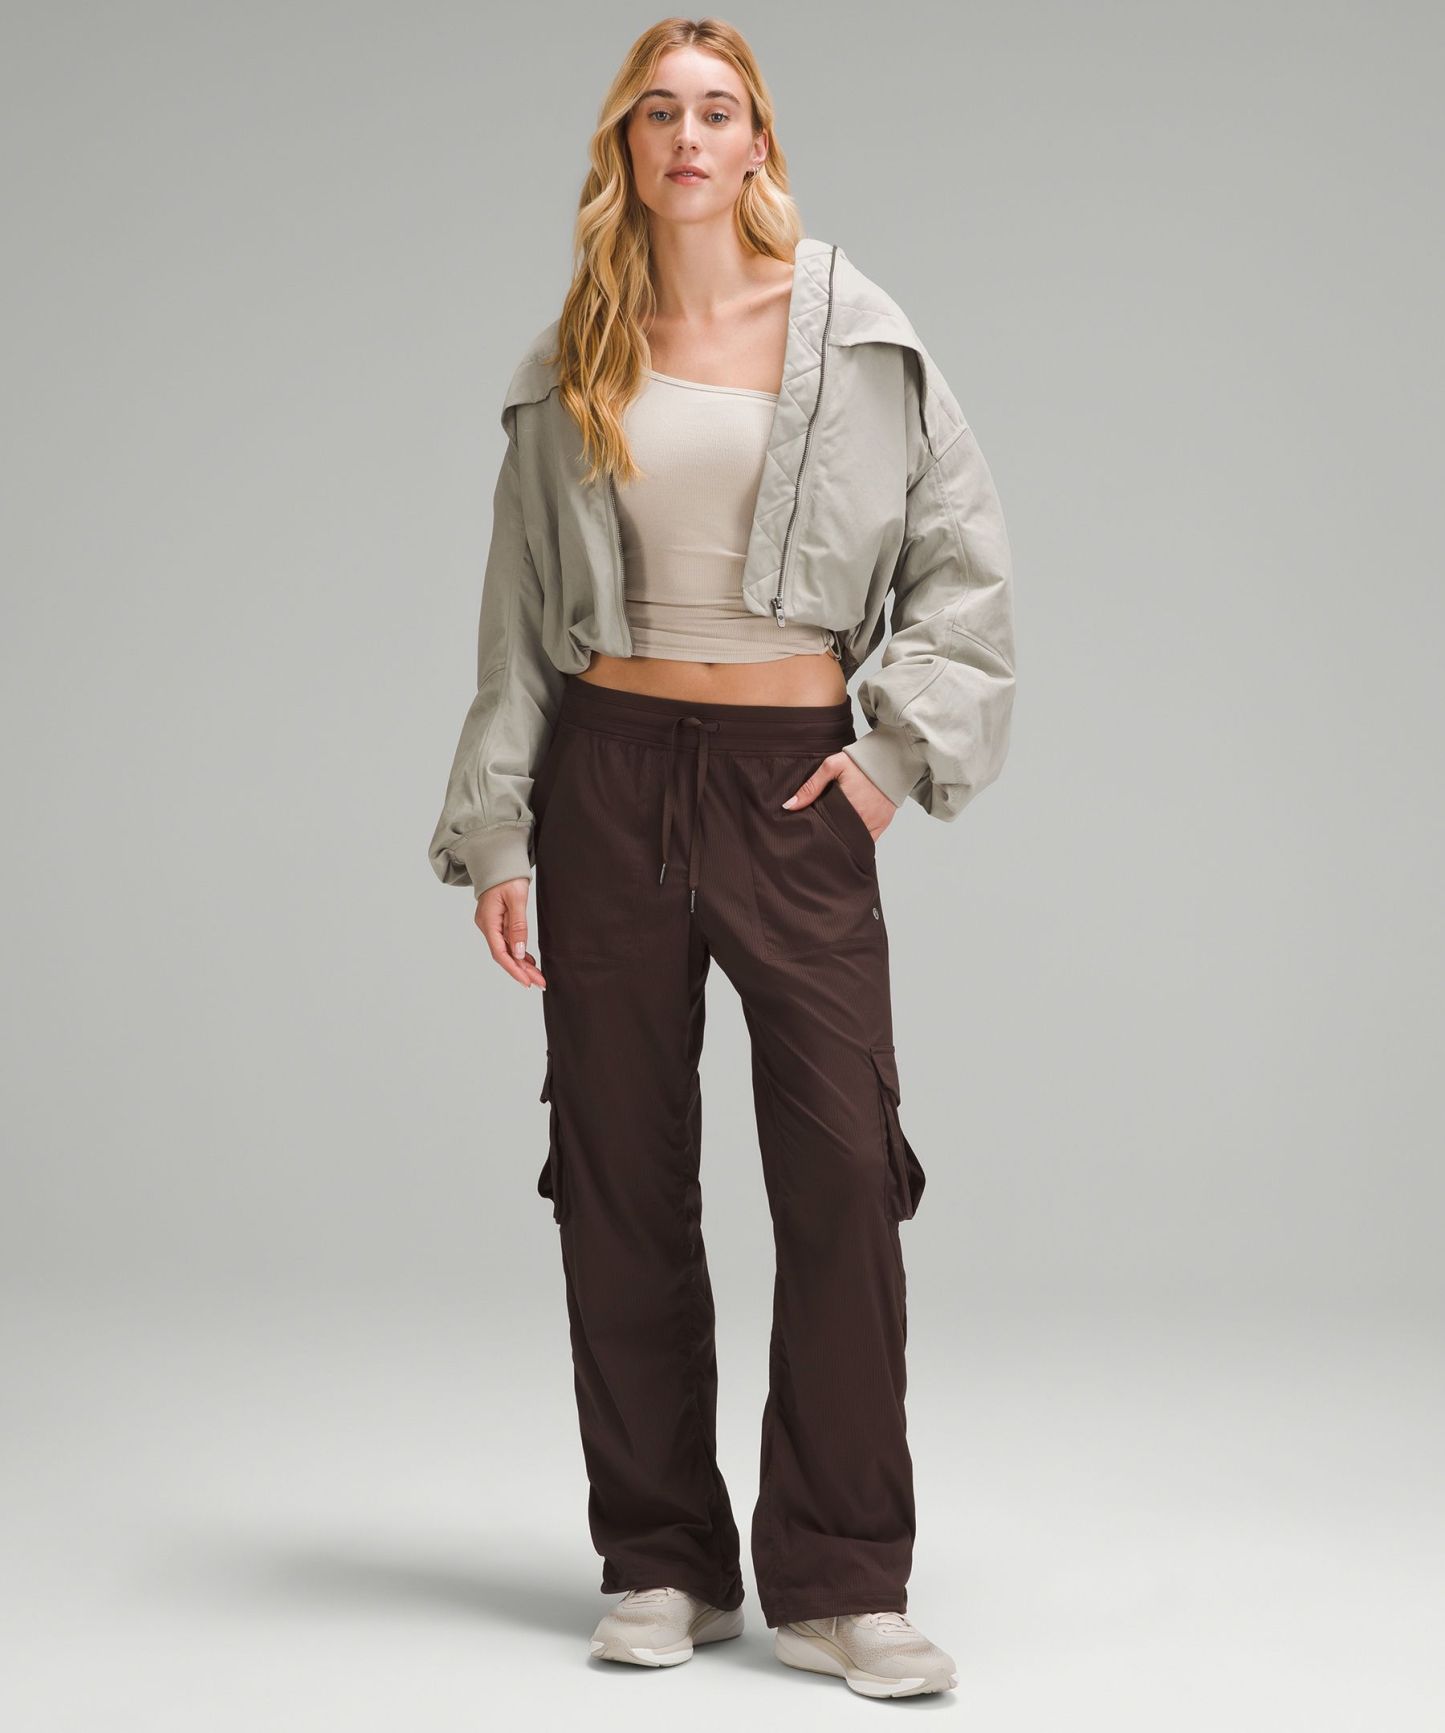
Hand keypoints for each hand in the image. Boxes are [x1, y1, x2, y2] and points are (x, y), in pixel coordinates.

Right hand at [475, 878, 546, 988]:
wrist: (499, 860)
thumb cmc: (507, 876)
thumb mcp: (516, 899)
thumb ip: (518, 926)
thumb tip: (519, 952)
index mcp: (488, 921)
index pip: (500, 953)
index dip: (514, 969)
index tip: (527, 982)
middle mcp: (487, 925)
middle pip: (504, 955)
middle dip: (521, 971)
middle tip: (540, 983)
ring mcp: (491, 924)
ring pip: (506, 950)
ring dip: (521, 963)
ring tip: (538, 976)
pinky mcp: (497, 921)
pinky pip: (507, 941)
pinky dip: (519, 952)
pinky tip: (529, 961)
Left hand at [781, 751, 896, 840]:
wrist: (890, 757)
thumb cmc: (859, 761)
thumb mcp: (831, 767)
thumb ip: (811, 787)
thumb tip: (789, 806)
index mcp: (846, 805)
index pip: (826, 828)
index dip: (817, 833)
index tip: (809, 834)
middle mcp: (861, 818)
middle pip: (839, 837)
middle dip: (829, 838)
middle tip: (817, 839)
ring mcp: (874, 822)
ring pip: (853, 841)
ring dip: (843, 840)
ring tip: (831, 839)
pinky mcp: (883, 823)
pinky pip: (868, 841)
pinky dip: (858, 840)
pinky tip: (848, 838)